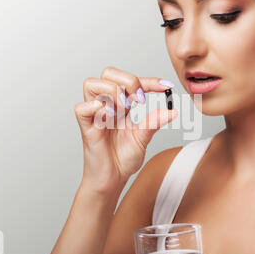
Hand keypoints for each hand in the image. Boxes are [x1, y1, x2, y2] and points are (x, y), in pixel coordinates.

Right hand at [75, 67, 177, 195]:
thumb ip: (154, 122)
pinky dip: (96, 108)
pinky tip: (110, 118)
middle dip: (127, 80)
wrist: (112, 180)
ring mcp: (95, 115)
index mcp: (121, 105)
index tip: (166, 86)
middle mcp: (106, 106)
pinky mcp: (86, 128)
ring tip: (124, 109)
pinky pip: (82, 108)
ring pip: (91, 84)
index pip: (132, 83)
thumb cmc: (123, 159)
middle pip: (108, 73)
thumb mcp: (143, 137)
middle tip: (139, 99)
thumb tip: (173, 110)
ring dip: (111, 92)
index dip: (149, 81)